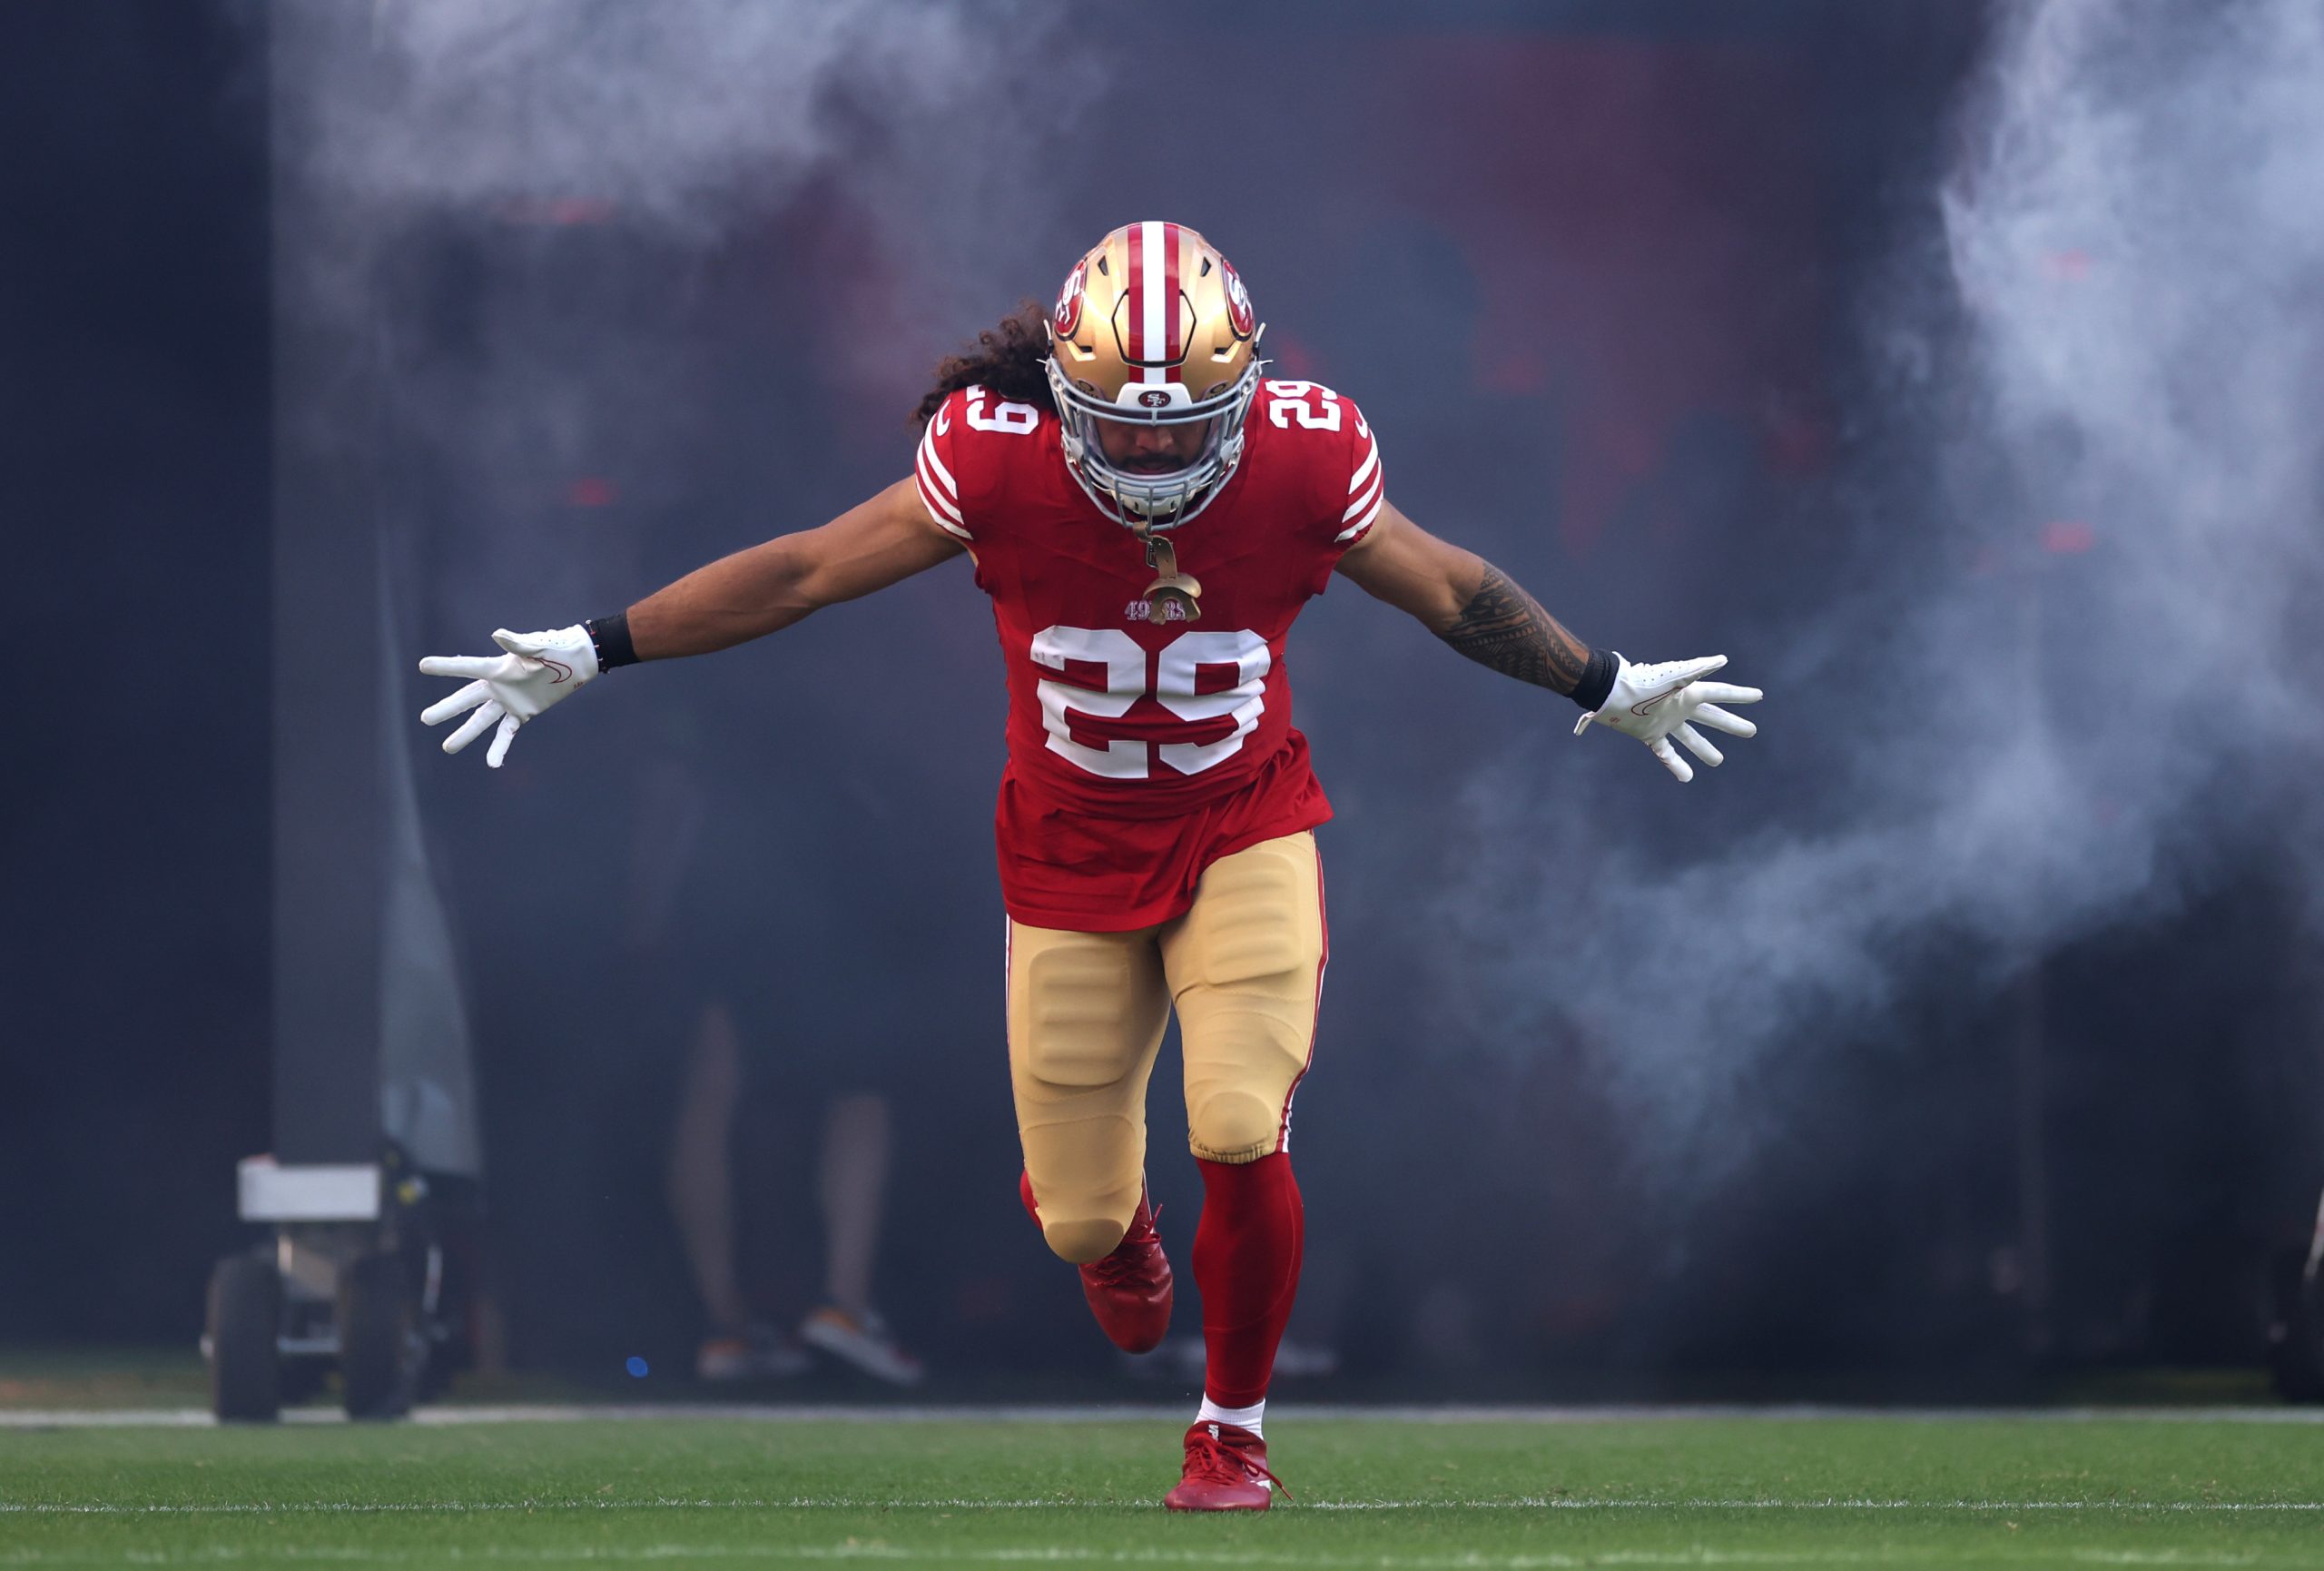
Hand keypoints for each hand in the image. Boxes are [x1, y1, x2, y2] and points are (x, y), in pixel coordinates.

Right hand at [418, 625, 599, 767]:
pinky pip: (507, 732)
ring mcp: (508, 701)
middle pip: (467, 699)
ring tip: (448, 747)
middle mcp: (498, 686)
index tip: (423, 666)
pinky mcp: (522, 713)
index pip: (467, 668)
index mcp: (498, 667)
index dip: (446, 667)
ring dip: (465, 733)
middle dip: (447, 709)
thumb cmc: (557, 648)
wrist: (577, 662)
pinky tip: (492, 763)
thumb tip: (497, 634)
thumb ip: (517, 644)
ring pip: (481, 720)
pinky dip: (499, 747)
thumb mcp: (538, 646)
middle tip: (425, 719)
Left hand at [1574, 654, 1761, 782]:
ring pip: (1690, 738)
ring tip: (1718, 761)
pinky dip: (1675, 765)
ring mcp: (1665, 722)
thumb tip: (1722, 660)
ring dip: (1704, 749)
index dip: (1739, 695)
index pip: (1720, 693)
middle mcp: (1680, 707)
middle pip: (1711, 717)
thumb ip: (1697, 669)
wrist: (1609, 693)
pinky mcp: (1649, 734)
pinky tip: (1687, 777)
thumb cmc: (1642, 682)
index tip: (1758, 696)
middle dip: (1731, 724)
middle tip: (1751, 731)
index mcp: (1688, 692)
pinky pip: (1666, 752)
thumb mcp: (1673, 675)